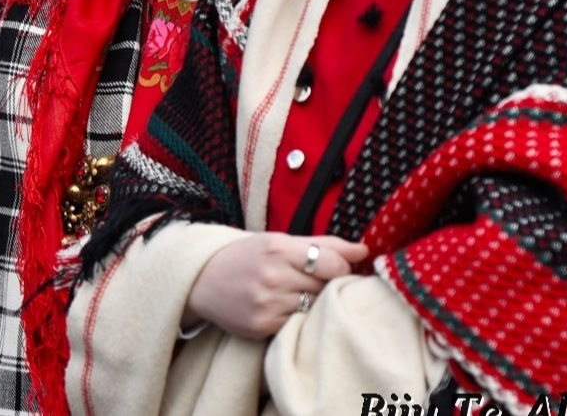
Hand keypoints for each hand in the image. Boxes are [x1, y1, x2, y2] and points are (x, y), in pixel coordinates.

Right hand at [184, 233, 368, 339]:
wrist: (203, 280)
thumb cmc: (248, 257)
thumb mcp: (280, 241)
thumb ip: (324, 244)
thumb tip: (364, 251)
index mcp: (278, 248)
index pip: (333, 263)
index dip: (341, 268)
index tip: (335, 268)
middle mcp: (273, 276)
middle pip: (326, 286)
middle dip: (327, 285)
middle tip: (315, 282)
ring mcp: (267, 303)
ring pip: (314, 307)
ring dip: (314, 303)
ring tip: (299, 295)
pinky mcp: (262, 326)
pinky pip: (297, 324)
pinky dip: (297, 318)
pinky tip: (286, 309)